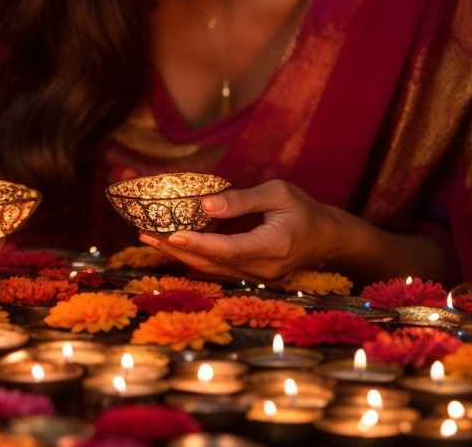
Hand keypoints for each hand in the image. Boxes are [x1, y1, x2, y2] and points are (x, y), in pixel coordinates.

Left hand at [139, 180, 340, 283]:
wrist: (327, 238)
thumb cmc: (304, 209)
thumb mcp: (278, 193)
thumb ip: (242, 200)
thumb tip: (206, 206)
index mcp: (273, 245)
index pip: (229, 249)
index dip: (199, 244)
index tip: (172, 235)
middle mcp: (264, 268)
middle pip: (213, 264)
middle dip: (175, 250)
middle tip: (143, 234)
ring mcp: (258, 278)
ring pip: (212, 270)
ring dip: (179, 255)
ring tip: (148, 238)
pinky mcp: (252, 278)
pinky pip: (218, 270)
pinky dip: (194, 258)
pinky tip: (172, 247)